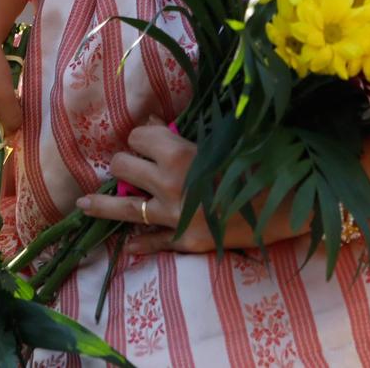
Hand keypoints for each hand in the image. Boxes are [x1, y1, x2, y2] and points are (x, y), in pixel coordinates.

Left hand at [75, 120, 284, 254]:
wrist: (287, 207)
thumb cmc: (261, 162)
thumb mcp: (225, 139)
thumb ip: (186, 133)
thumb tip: (154, 122)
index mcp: (180, 153)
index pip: (139, 135)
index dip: (142, 134)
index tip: (148, 135)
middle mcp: (168, 185)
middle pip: (123, 166)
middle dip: (125, 161)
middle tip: (131, 163)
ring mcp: (172, 217)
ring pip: (121, 208)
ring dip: (100, 203)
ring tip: (81, 204)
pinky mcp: (183, 241)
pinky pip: (150, 242)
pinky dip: (139, 243)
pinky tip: (127, 247)